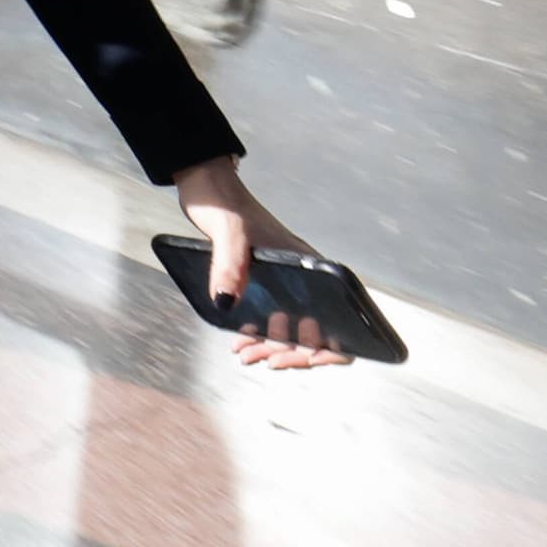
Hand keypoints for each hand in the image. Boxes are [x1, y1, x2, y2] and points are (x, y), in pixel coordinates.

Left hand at [173, 158, 354, 368]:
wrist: (206, 185)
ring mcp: (283, 281)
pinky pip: (268, 318)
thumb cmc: (223, 203)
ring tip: (247, 356)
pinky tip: (240, 343)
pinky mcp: (261, 283)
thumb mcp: (227, 234)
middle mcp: (302, 277)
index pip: (340, 314)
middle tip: (268, 361)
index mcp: (309, 266)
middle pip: (315, 329)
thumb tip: (226, 304)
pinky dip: (258, 336)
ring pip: (290, 328)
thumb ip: (228, 265)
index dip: (334, 344)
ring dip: (273, 348)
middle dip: (295, 353)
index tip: (311, 358)